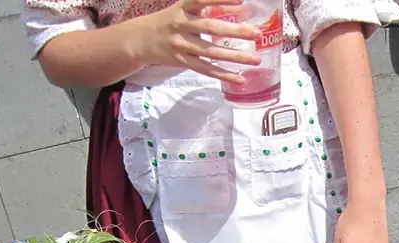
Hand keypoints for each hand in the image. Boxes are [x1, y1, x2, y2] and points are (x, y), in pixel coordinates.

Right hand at [127, 0, 260, 82]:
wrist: (141, 39)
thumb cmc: (170, 21)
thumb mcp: (184, 9)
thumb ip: (205, 7)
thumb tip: (237, 6)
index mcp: (182, 8)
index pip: (201, 0)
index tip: (242, 0)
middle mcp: (181, 26)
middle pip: (210, 28)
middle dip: (235, 31)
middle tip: (257, 33)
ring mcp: (181, 45)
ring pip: (210, 53)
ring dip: (235, 57)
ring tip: (256, 59)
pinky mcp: (182, 62)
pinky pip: (205, 70)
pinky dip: (224, 75)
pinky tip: (241, 78)